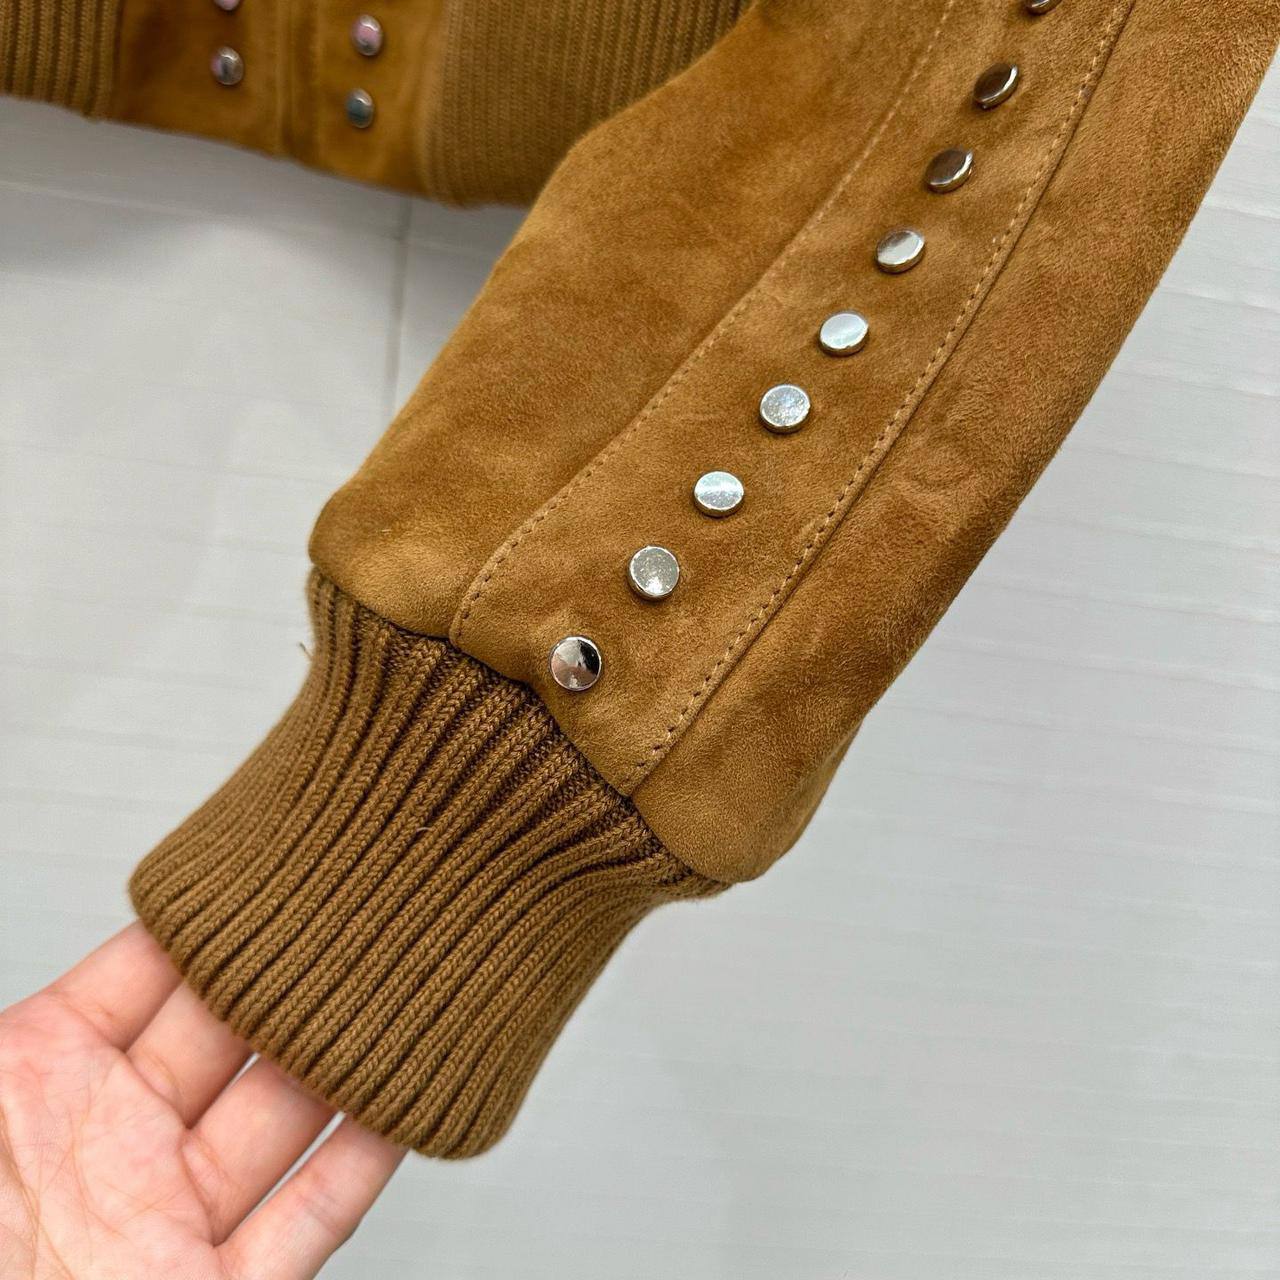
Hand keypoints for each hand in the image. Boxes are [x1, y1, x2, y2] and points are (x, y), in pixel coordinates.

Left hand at [0, 924, 404, 1278]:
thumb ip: (22, 1035)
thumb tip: (120, 927)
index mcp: (34, 1088)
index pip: (148, 974)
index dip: (214, 923)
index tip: (273, 875)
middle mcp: (111, 1148)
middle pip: (232, 1035)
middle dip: (293, 980)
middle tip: (352, 926)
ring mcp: (169, 1223)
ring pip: (283, 1117)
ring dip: (341, 1060)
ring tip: (393, 999)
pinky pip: (309, 1219)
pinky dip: (364, 1162)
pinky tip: (400, 1103)